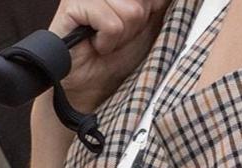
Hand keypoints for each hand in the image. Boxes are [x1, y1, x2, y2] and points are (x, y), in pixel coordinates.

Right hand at [48, 0, 171, 111]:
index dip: (150, 13)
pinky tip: (96, 44)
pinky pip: (112, 24)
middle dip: (137, 26)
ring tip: (108, 41)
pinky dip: (108, 42)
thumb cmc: (117, 58)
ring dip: (123, 35)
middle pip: (143, 3)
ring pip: (131, 11)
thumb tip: (170, 0)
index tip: (137, 29)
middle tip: (120, 37)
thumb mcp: (147, 29)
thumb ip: (156, 6)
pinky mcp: (72, 4)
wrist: (90, 84)